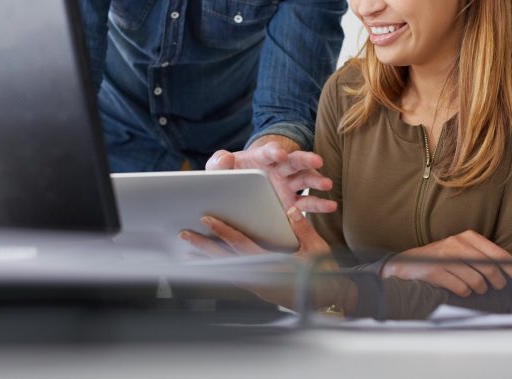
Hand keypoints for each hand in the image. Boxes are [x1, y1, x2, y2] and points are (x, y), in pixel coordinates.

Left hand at [180, 209, 351, 311]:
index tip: (208, 219)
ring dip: (209, 258)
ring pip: (227, 269)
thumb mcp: (317, 249)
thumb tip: (291, 210)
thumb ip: (303, 229)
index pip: (242, 246)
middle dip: (204, 247)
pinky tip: (212, 262)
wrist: (327, 302)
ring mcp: (258, 286)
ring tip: (190, 249)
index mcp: (272, 267)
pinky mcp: (259, 289)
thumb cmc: (324, 276)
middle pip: (226, 260)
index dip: (224, 232)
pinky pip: (235, 277)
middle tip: (185, 235)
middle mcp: (260, 278)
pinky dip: (221, 268)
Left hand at [205, 140, 336, 213]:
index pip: (269, 151)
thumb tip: (226, 158)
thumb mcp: (220, 168)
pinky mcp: (293, 201)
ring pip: (305, 179)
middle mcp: (279, 169)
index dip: (274, 151)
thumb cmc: (230, 175)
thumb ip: (218, 162)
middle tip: (317, 160)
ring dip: (316, 181)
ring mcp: (288, 185)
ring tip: (327, 184)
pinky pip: (308, 202)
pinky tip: (332, 206)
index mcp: (261, 158)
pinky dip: (320, 204)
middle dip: (305, 160)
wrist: (238, 191)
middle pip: (294, 161)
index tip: (278, 154)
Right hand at [382, 230, 511, 297]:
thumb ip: (482, 257)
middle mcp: (459, 243)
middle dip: (497, 283)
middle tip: (495, 288)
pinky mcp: (437, 270)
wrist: (406, 264)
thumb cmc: (440, 259)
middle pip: (491, 268)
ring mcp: (447, 256)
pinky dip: (463, 293)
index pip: (500, 254)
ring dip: (478, 289)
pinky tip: (457, 289)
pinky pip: (461, 289)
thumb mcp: (462, 251)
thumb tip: (509, 274)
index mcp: (469, 237)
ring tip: (471, 287)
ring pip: (477, 281)